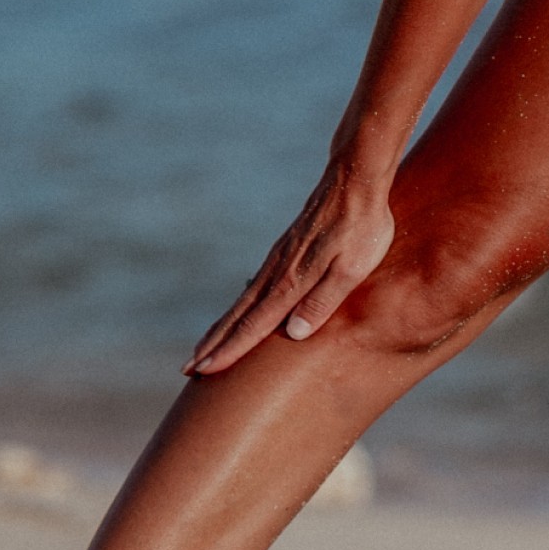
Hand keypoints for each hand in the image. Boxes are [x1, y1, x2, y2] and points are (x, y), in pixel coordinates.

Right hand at [188, 160, 395, 373]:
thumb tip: (294, 333)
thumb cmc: (362, 226)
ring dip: (220, 328)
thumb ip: (324, 300)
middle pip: (239, 316)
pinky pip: (254, 286)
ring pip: (242, 302)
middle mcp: (277, 272)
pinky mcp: (285, 250)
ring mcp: (278, 260)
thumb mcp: (352, 268)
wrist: (353, 178)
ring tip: (202, 348)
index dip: (231, 350)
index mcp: (292, 281)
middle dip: (213, 344)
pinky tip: (237, 312)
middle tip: (186, 369)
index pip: (255, 324)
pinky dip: (238, 307)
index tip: (204, 371)